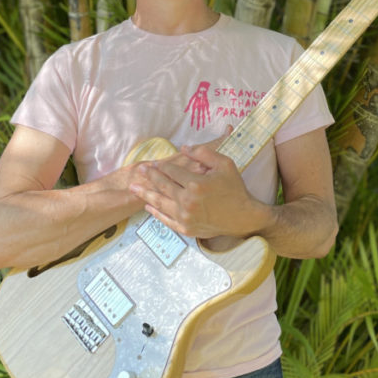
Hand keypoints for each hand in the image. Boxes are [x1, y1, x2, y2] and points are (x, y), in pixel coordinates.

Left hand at [128, 132, 274, 240]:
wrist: (243, 217)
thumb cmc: (235, 189)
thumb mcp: (225, 164)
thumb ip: (203, 153)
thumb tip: (184, 148)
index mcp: (196, 184)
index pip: (173, 172)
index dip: (161, 166)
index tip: (153, 163)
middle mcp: (188, 201)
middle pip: (163, 186)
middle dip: (149, 177)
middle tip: (138, 171)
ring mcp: (186, 217)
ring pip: (160, 203)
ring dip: (146, 194)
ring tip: (134, 187)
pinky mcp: (186, 229)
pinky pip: (166, 220)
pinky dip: (156, 213)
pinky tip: (148, 206)